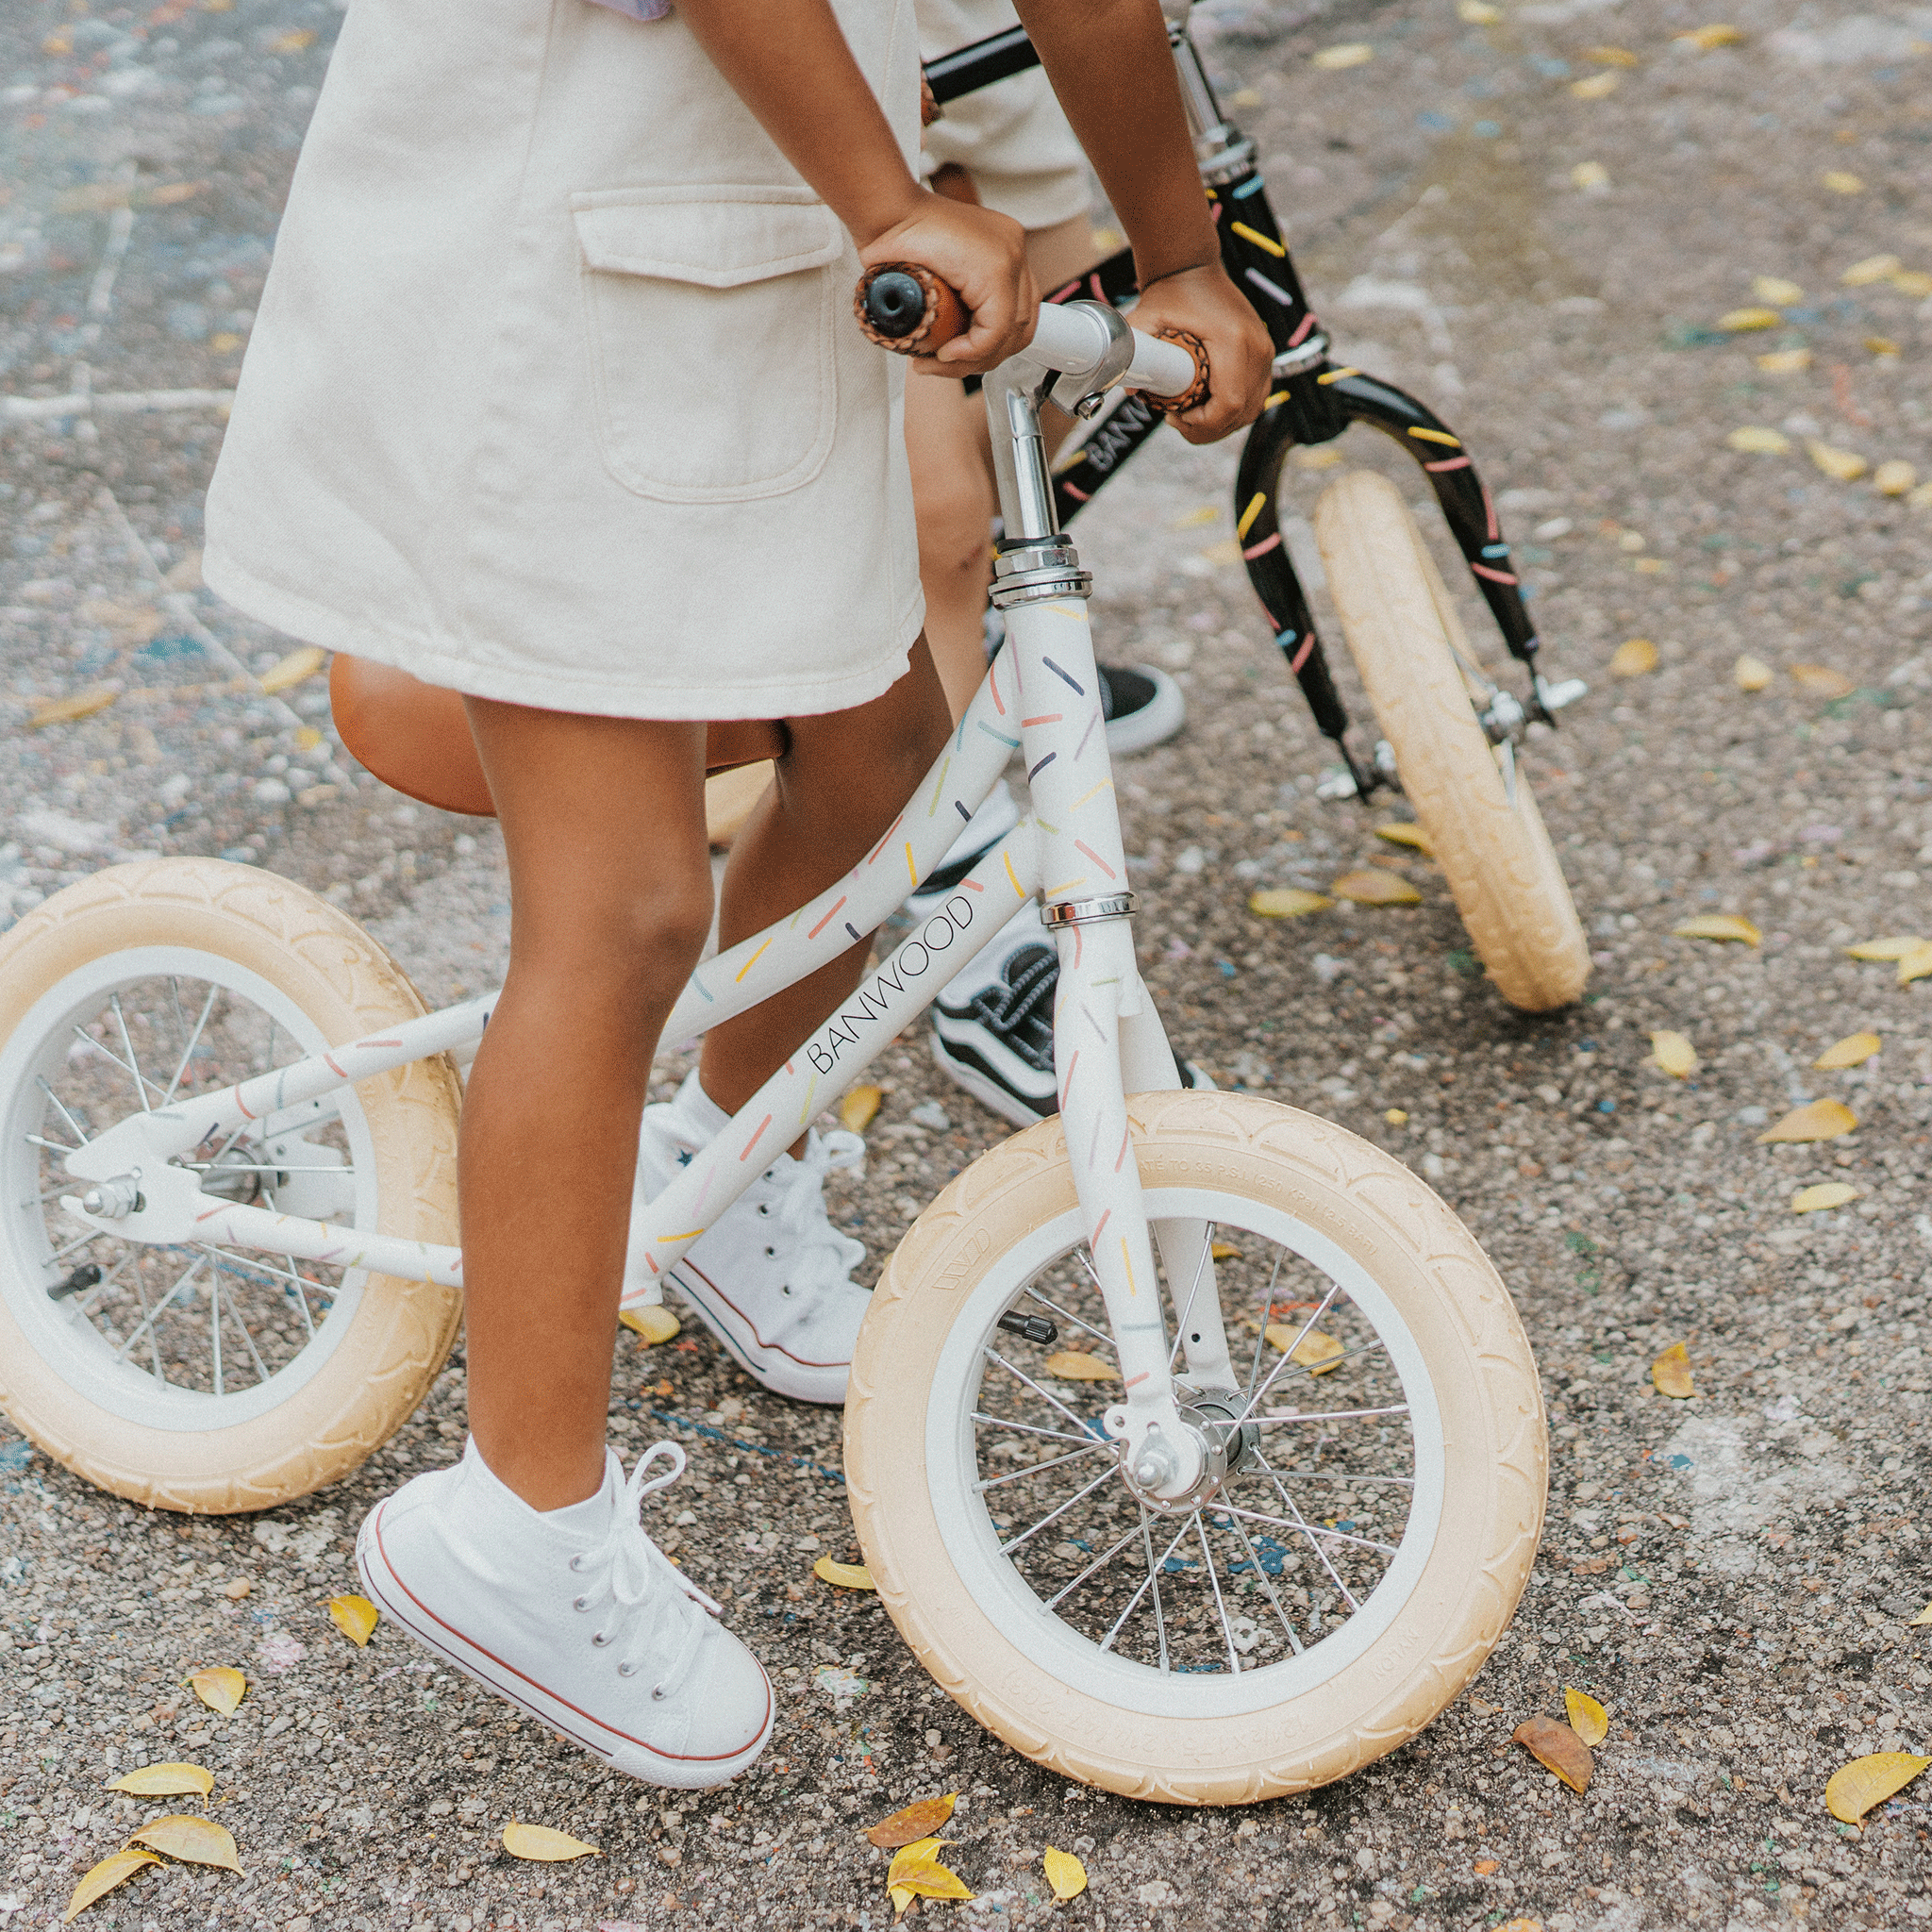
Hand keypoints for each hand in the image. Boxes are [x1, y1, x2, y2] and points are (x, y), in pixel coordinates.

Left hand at [859, 193, 1037, 377]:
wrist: (893, 209)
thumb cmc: (894, 238)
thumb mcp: (908, 291)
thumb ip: (935, 326)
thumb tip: (945, 351)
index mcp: (993, 266)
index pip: (999, 330)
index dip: (973, 354)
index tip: (943, 356)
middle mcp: (1012, 254)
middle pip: (1017, 328)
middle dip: (983, 355)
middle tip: (948, 362)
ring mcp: (1014, 249)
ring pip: (1024, 317)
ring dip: (995, 342)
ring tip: (959, 352)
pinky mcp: (1009, 250)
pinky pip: (1020, 298)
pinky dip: (1000, 321)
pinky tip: (975, 331)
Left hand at [1129, 263, 1271, 444]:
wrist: (1193, 267)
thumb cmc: (1171, 292)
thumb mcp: (1145, 318)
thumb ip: (1132, 349)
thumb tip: (1129, 388)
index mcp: (1233, 341)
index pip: (1229, 404)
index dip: (1203, 424)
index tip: (1175, 418)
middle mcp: (1256, 348)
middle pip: (1242, 412)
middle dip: (1208, 429)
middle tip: (1177, 421)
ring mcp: (1265, 351)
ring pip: (1252, 409)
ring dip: (1221, 423)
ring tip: (1190, 415)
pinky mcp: (1264, 353)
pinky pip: (1256, 396)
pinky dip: (1234, 410)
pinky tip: (1207, 407)